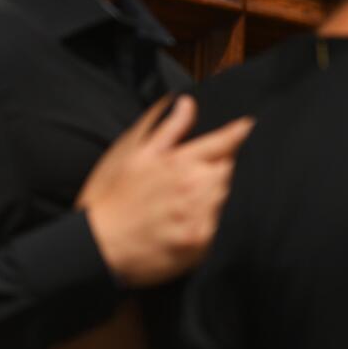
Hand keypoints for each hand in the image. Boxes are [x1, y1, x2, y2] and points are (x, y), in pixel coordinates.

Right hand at [77, 95, 254, 285]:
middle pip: (229, 170)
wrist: (100, 246)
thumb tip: (188, 103)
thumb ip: (168, 128)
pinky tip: (183, 225)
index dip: (239, 132)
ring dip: (213, 198)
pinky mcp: (200, 243)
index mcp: (180, 161)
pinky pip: (219, 227)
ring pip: (225, 198)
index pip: (225, 141)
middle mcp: (195, 187)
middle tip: (191, 181)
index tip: (247, 126)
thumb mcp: (135, 154)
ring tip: (182, 205)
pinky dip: (208, 224)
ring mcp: (200, 216)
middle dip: (216, 171)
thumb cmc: (114, 198)